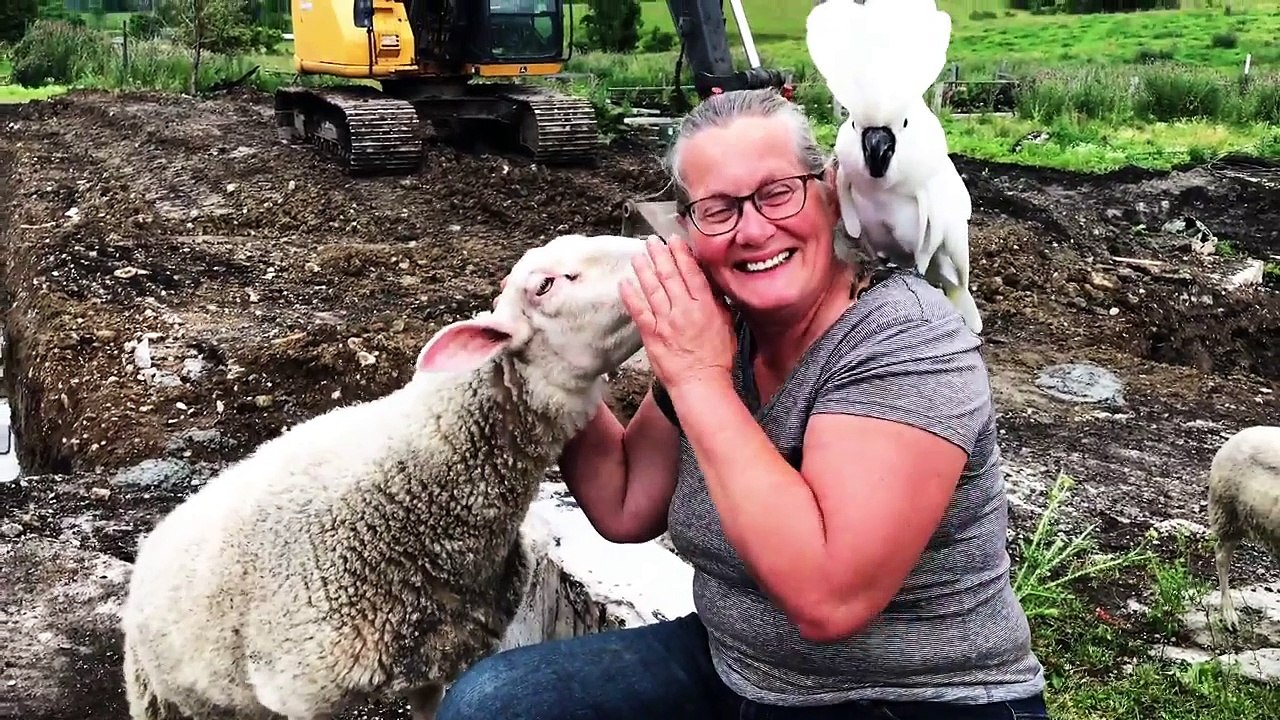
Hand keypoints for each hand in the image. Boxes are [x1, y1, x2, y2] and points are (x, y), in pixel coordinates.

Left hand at [620, 235, 736, 392]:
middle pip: (670, 276)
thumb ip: (718, 303)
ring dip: (644, 270)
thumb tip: (711, 284)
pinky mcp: (652, 335)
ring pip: (653, 290)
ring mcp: (666, 322)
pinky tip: (624, 283)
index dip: (681, 254)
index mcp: (705, 306)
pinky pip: (638, 311)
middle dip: (660, 256)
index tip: (674, 241)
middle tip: (652, 241)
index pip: (691, 273)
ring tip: (638, 256)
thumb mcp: (726, 325)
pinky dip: (631, 296)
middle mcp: (684, 310)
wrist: (701, 383)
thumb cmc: (716, 359)